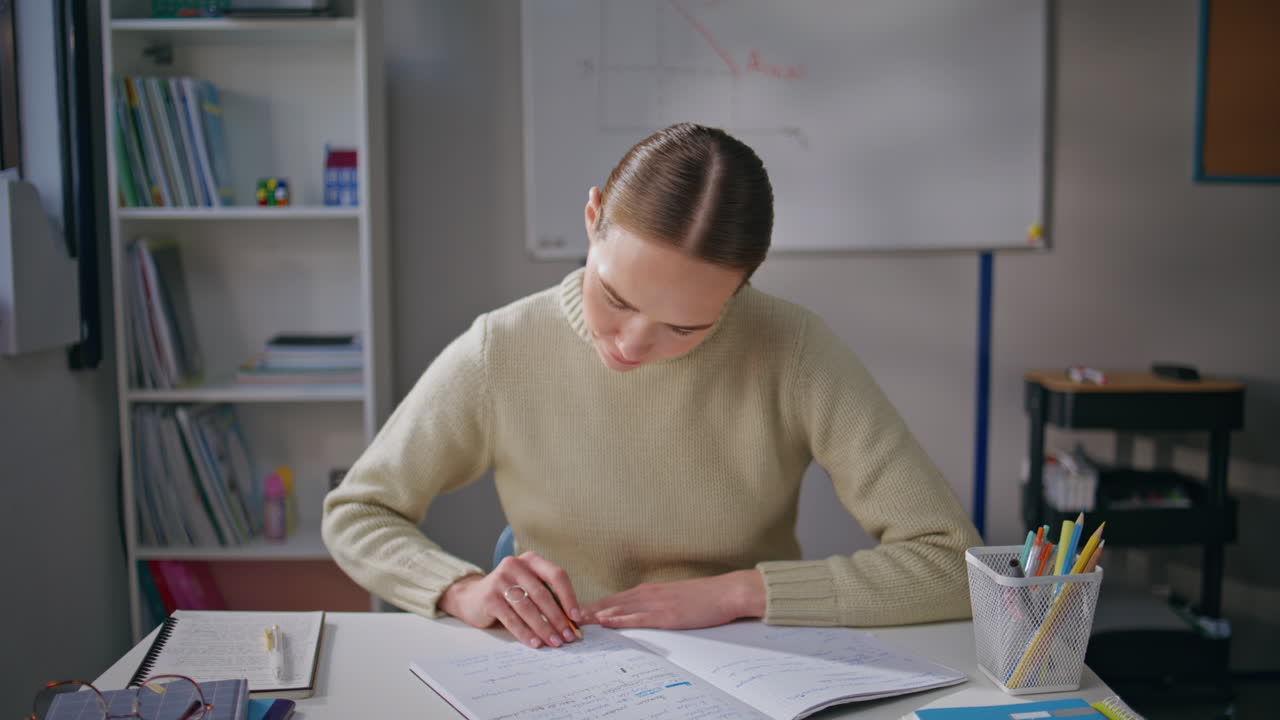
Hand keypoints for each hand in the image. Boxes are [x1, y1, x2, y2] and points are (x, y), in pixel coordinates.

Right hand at [438, 552, 583, 648]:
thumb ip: (548, 598)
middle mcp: (515, 565)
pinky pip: (512, 619)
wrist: (472, 597)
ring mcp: (500, 580)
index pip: (557, 575)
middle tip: (568, 636)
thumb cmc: (509, 594)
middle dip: (558, 618)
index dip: (569, 597)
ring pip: (528, 608)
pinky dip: (525, 633)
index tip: (577, 618)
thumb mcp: (528, 587)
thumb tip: (573, 621)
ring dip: (544, 628)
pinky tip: (535, 643)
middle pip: (543, 594)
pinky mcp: (489, 598)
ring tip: (554, 642)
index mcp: (531, 560)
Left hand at [583, 569, 765, 629]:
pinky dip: (618, 619)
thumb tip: (637, 615)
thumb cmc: (703, 598)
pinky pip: (637, 617)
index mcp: (647, 591)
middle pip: (608, 603)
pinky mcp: (665, 614)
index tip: (573, 614)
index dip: (591, 608)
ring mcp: (655, 603)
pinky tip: (605, 622)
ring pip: (617, 609)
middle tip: (562, 617)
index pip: (612, 600)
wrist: (726, 592)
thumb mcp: (673, 598)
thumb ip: (653, 605)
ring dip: (594, 616)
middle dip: (585, 611)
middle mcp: (646, 594)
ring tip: (573, 622)